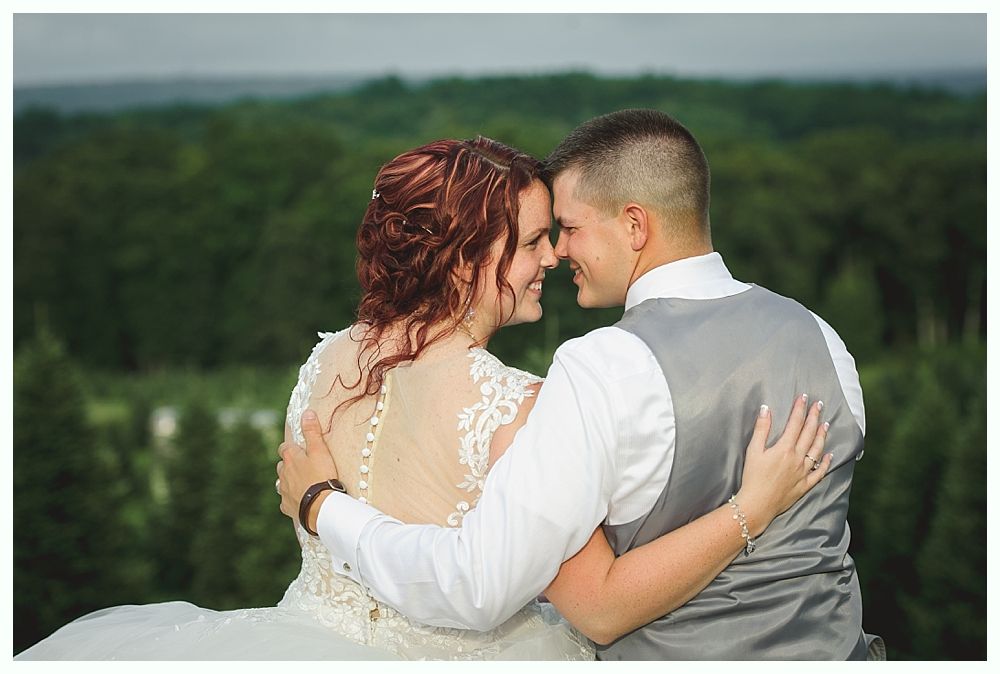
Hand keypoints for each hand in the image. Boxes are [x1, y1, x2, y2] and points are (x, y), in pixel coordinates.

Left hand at [276, 409, 339, 527]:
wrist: (320, 506)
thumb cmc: (322, 476)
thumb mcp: (320, 450)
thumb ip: (312, 431)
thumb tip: (307, 413)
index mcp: (290, 458)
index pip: (284, 448)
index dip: (291, 447)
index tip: (299, 448)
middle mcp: (283, 474)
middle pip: (282, 465)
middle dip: (289, 464)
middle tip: (304, 466)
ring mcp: (284, 491)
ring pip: (283, 483)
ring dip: (289, 481)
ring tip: (302, 483)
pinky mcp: (287, 506)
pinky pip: (287, 501)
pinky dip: (292, 499)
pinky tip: (301, 500)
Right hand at [734, 394, 830, 535]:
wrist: (757, 504)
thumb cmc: (752, 478)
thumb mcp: (753, 451)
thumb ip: (761, 429)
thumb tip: (766, 409)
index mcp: (784, 449)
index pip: (795, 424)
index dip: (800, 409)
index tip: (804, 397)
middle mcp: (797, 459)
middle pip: (809, 434)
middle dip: (814, 417)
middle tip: (819, 405)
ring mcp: (803, 472)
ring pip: (817, 450)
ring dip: (822, 436)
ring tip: (825, 424)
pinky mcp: (804, 485)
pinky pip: (819, 473)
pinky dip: (825, 463)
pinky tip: (829, 455)